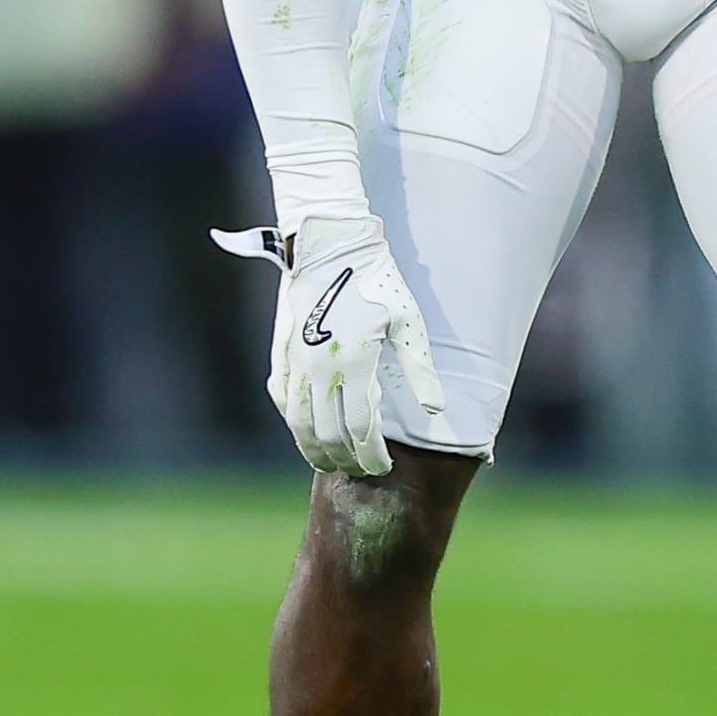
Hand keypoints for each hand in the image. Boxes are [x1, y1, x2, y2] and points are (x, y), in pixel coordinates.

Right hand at [211, 218, 442, 474]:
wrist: (330, 245)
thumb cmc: (376, 280)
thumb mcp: (407, 321)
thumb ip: (420, 369)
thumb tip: (436, 409)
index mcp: (355, 364)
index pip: (360, 429)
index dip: (372, 454)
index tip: (383, 465)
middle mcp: (320, 370)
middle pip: (328, 436)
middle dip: (346, 459)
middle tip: (362, 470)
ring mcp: (295, 363)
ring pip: (299, 425)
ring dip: (315, 450)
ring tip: (333, 462)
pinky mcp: (280, 354)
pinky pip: (284, 401)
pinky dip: (295, 423)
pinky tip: (305, 430)